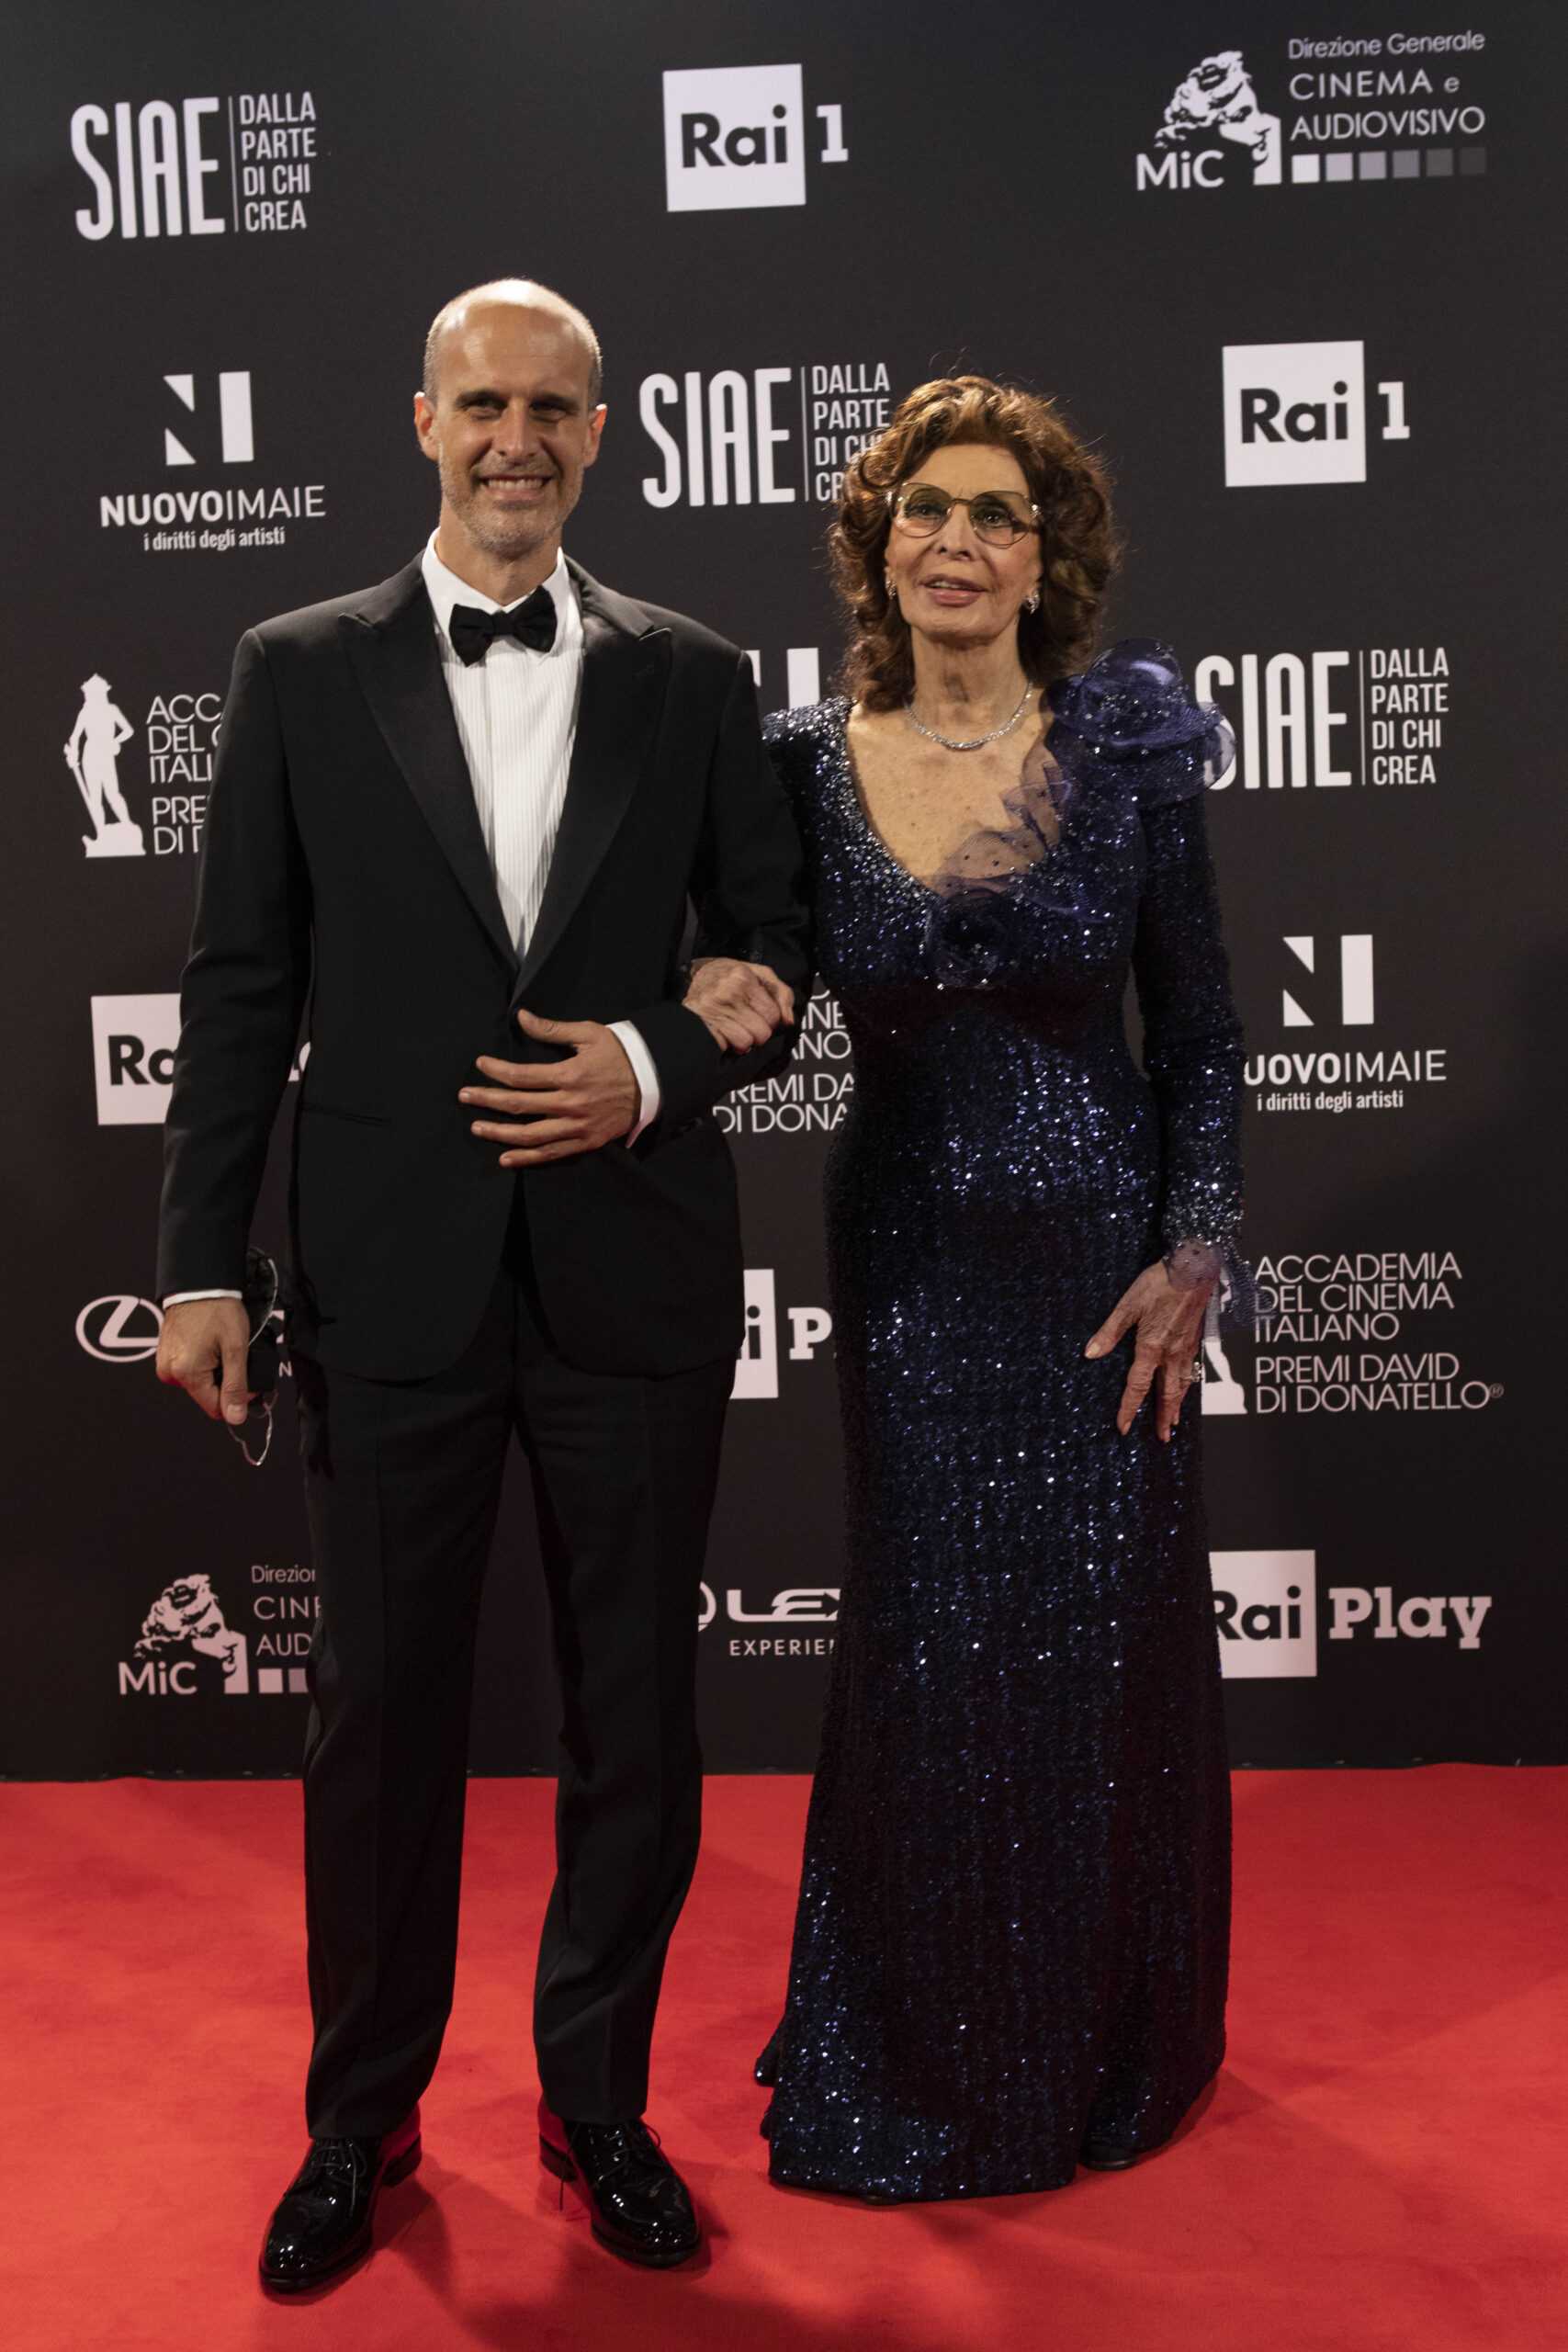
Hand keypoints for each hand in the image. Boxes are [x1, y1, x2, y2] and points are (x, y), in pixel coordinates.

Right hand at [156, 1298, 254, 1424]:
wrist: (199, 1283)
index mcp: (186, 1374)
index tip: (246, 1375)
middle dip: (224, 1380)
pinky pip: (188, 1370)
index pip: (215, 1408)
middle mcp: (170, 1373)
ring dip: (213, 1371)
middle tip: (233, 1355)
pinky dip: (202, 1362)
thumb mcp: (236, 1349)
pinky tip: (207, 1344)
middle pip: (206, 1395)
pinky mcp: (165, 1354)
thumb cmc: (218, 1311)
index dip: (236, 1396)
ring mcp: (165, 1363)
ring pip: (198, 1383)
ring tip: (219, 1346)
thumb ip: (235, 1386)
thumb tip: (235, 1418)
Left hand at [460, 1008, 637, 1165]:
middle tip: (465, 1096)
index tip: (481, 1064)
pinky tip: (506, 1159)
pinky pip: (552, 1153)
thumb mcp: (589, 1034)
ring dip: (500, 1133)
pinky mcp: (586, 1141)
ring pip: (531, 1135)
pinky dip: (528, 1158)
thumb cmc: (620, 1054)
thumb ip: (552, 1029)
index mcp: (570, 1075)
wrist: (654, 1081)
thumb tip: (522, 1018)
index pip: (523, 1075)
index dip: (497, 1071)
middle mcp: (571, 1103)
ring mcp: (578, 1126)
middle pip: (520, 1105)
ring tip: (477, 1128)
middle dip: (488, 1100)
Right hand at [682, 957, 794, 1052]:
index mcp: (744, 978)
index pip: (773, 1015)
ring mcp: (712, 1010)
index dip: (771, 1019)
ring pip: (745, 1043)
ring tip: (736, 1027)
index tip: (761, 1013)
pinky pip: (725, 1047)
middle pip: (762, 1033)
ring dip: (743, 1040)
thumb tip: (788, 1021)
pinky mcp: (701, 1025)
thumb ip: (781, 993)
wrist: (693, 977)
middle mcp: (728, 993)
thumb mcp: (759, 974)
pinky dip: (727, 1044)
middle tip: (748, 1021)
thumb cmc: (730, 976)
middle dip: (759, 1031)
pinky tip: (724, 1032)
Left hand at [1085, 1262, 1212, 1441]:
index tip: (1124, 1427)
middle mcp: (1171, 1353)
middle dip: (1163, 1417)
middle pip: (1166, 1394)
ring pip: (1182, 1386)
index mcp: (1151, 1347)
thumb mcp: (1127, 1305)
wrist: (1193, 1269)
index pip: (1137, 1386)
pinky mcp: (1195, 1341)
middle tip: (1162, 1437)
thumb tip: (1090, 1353)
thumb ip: (1109, 1332)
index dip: (1129, 1408)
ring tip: (1174, 1422)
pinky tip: (1185, 1389)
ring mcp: (1186, 1349)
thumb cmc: (1159, 1283)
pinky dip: (1188, 1387)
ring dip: (1177, 1406)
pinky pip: (1192, 1372)